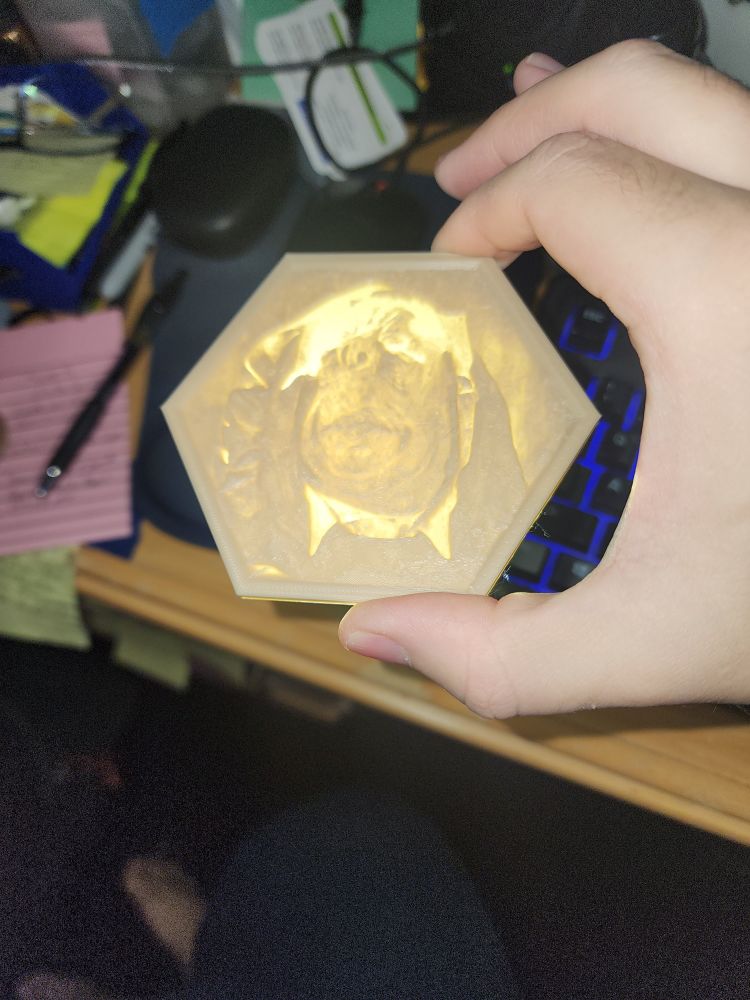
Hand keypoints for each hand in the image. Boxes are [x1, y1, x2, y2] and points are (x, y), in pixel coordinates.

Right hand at [339, 41, 749, 717]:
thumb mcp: (653, 639)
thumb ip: (500, 655)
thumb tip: (374, 632)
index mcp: (728, 289)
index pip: (571, 184)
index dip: (487, 212)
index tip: (452, 265)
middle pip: (636, 94)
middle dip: (527, 124)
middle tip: (462, 181)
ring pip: (707, 98)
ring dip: (603, 112)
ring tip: (532, 148)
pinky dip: (679, 133)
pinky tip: (646, 156)